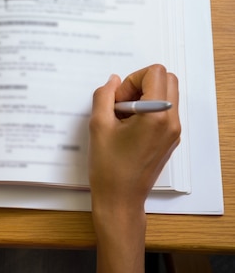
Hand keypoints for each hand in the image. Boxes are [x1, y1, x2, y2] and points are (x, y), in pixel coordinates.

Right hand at [89, 64, 180, 272]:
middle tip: (122, 103)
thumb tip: (113, 81)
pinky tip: (128, 128)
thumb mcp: (98, 125)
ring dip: (145, 96)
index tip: (119, 100)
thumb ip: (104, 96)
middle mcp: (171, 121)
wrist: (120, 199)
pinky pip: (164, 110)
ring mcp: (174, 131)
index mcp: (156, 115)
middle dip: (141, 83)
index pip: (155, 73)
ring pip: (167, 94)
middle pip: (166, 79)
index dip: (133, 79)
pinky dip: (148, 109)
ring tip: (123, 117)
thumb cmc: (108, 166)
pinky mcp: (170, 139)